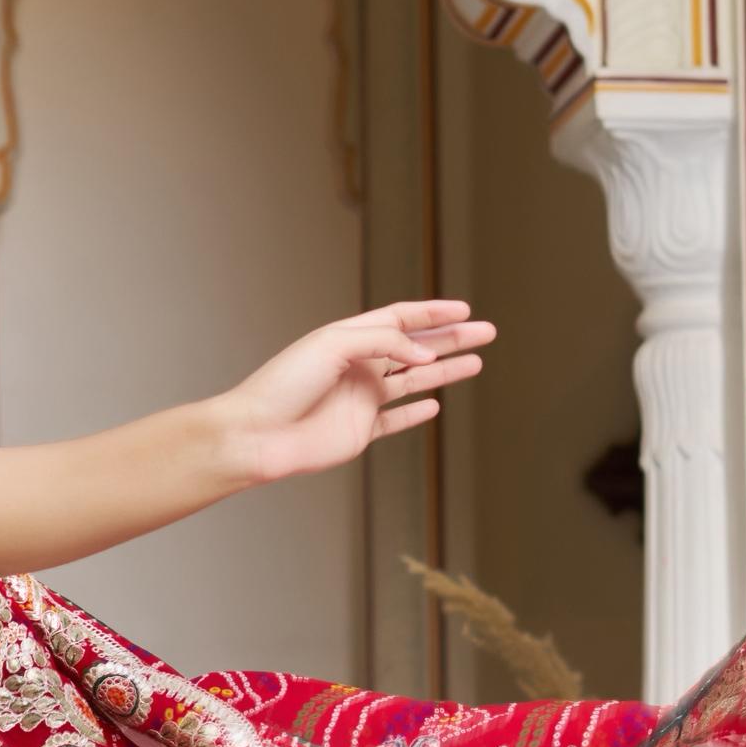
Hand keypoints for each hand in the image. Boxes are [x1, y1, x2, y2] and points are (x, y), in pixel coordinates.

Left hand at [211, 301, 493, 486]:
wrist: (258, 434)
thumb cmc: (284, 384)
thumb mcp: (334, 344)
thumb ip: (384, 342)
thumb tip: (425, 357)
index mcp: (350, 338)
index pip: (400, 319)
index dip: (433, 314)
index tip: (464, 311)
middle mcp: (359, 367)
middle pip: (416, 348)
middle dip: (452, 339)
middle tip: (487, 333)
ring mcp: (361, 399)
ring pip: (414, 381)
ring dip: (445, 371)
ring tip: (476, 361)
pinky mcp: (359, 431)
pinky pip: (396, 420)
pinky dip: (416, 412)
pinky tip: (436, 403)